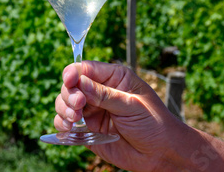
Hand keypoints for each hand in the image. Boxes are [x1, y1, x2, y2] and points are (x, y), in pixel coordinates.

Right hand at [54, 60, 186, 171]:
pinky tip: (68, 129)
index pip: (86, 68)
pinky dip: (61, 124)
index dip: (74, 73)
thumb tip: (79, 82)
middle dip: (69, 94)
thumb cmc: (154, 124)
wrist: (161, 154)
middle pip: (71, 85)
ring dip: (63, 109)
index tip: (70, 81)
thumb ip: (105, 95)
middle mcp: (99, 92)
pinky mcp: (87, 129)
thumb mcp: (132, 106)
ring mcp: (92, 110)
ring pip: (64, 103)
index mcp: (113, 78)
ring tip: (74, 119)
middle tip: (78, 106)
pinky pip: (65, 123)